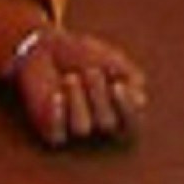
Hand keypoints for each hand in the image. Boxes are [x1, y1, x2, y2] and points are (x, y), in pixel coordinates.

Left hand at [9, 21, 146, 149]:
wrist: (43, 47)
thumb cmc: (80, 53)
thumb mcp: (108, 56)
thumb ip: (127, 75)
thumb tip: (140, 100)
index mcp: (119, 109)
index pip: (132, 124)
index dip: (127, 110)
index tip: (118, 86)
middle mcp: (98, 124)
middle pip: (107, 124)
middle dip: (99, 96)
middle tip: (90, 71)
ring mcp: (75, 129)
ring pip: (82, 128)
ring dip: (77, 100)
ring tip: (70, 78)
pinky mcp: (52, 131)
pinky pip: (57, 135)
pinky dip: (58, 115)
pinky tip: (56, 95)